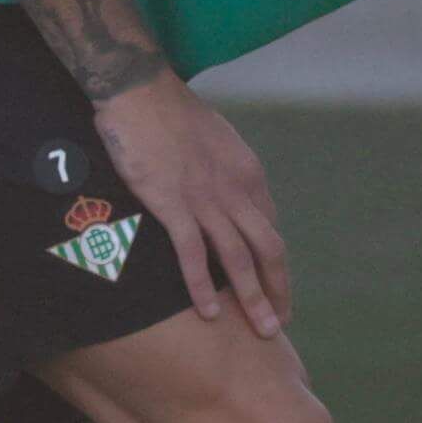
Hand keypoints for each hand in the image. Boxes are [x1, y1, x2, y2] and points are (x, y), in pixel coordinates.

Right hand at [93, 74, 289, 335]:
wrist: (142, 92)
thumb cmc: (173, 114)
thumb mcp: (218, 142)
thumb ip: (228, 173)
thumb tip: (231, 199)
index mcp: (249, 175)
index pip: (270, 229)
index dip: (275, 265)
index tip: (276, 290)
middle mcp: (237, 191)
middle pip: (268, 250)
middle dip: (277, 290)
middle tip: (280, 323)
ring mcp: (206, 200)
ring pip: (240, 259)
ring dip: (253, 298)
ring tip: (262, 330)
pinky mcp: (174, 205)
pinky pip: (194, 254)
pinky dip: (204, 286)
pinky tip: (211, 313)